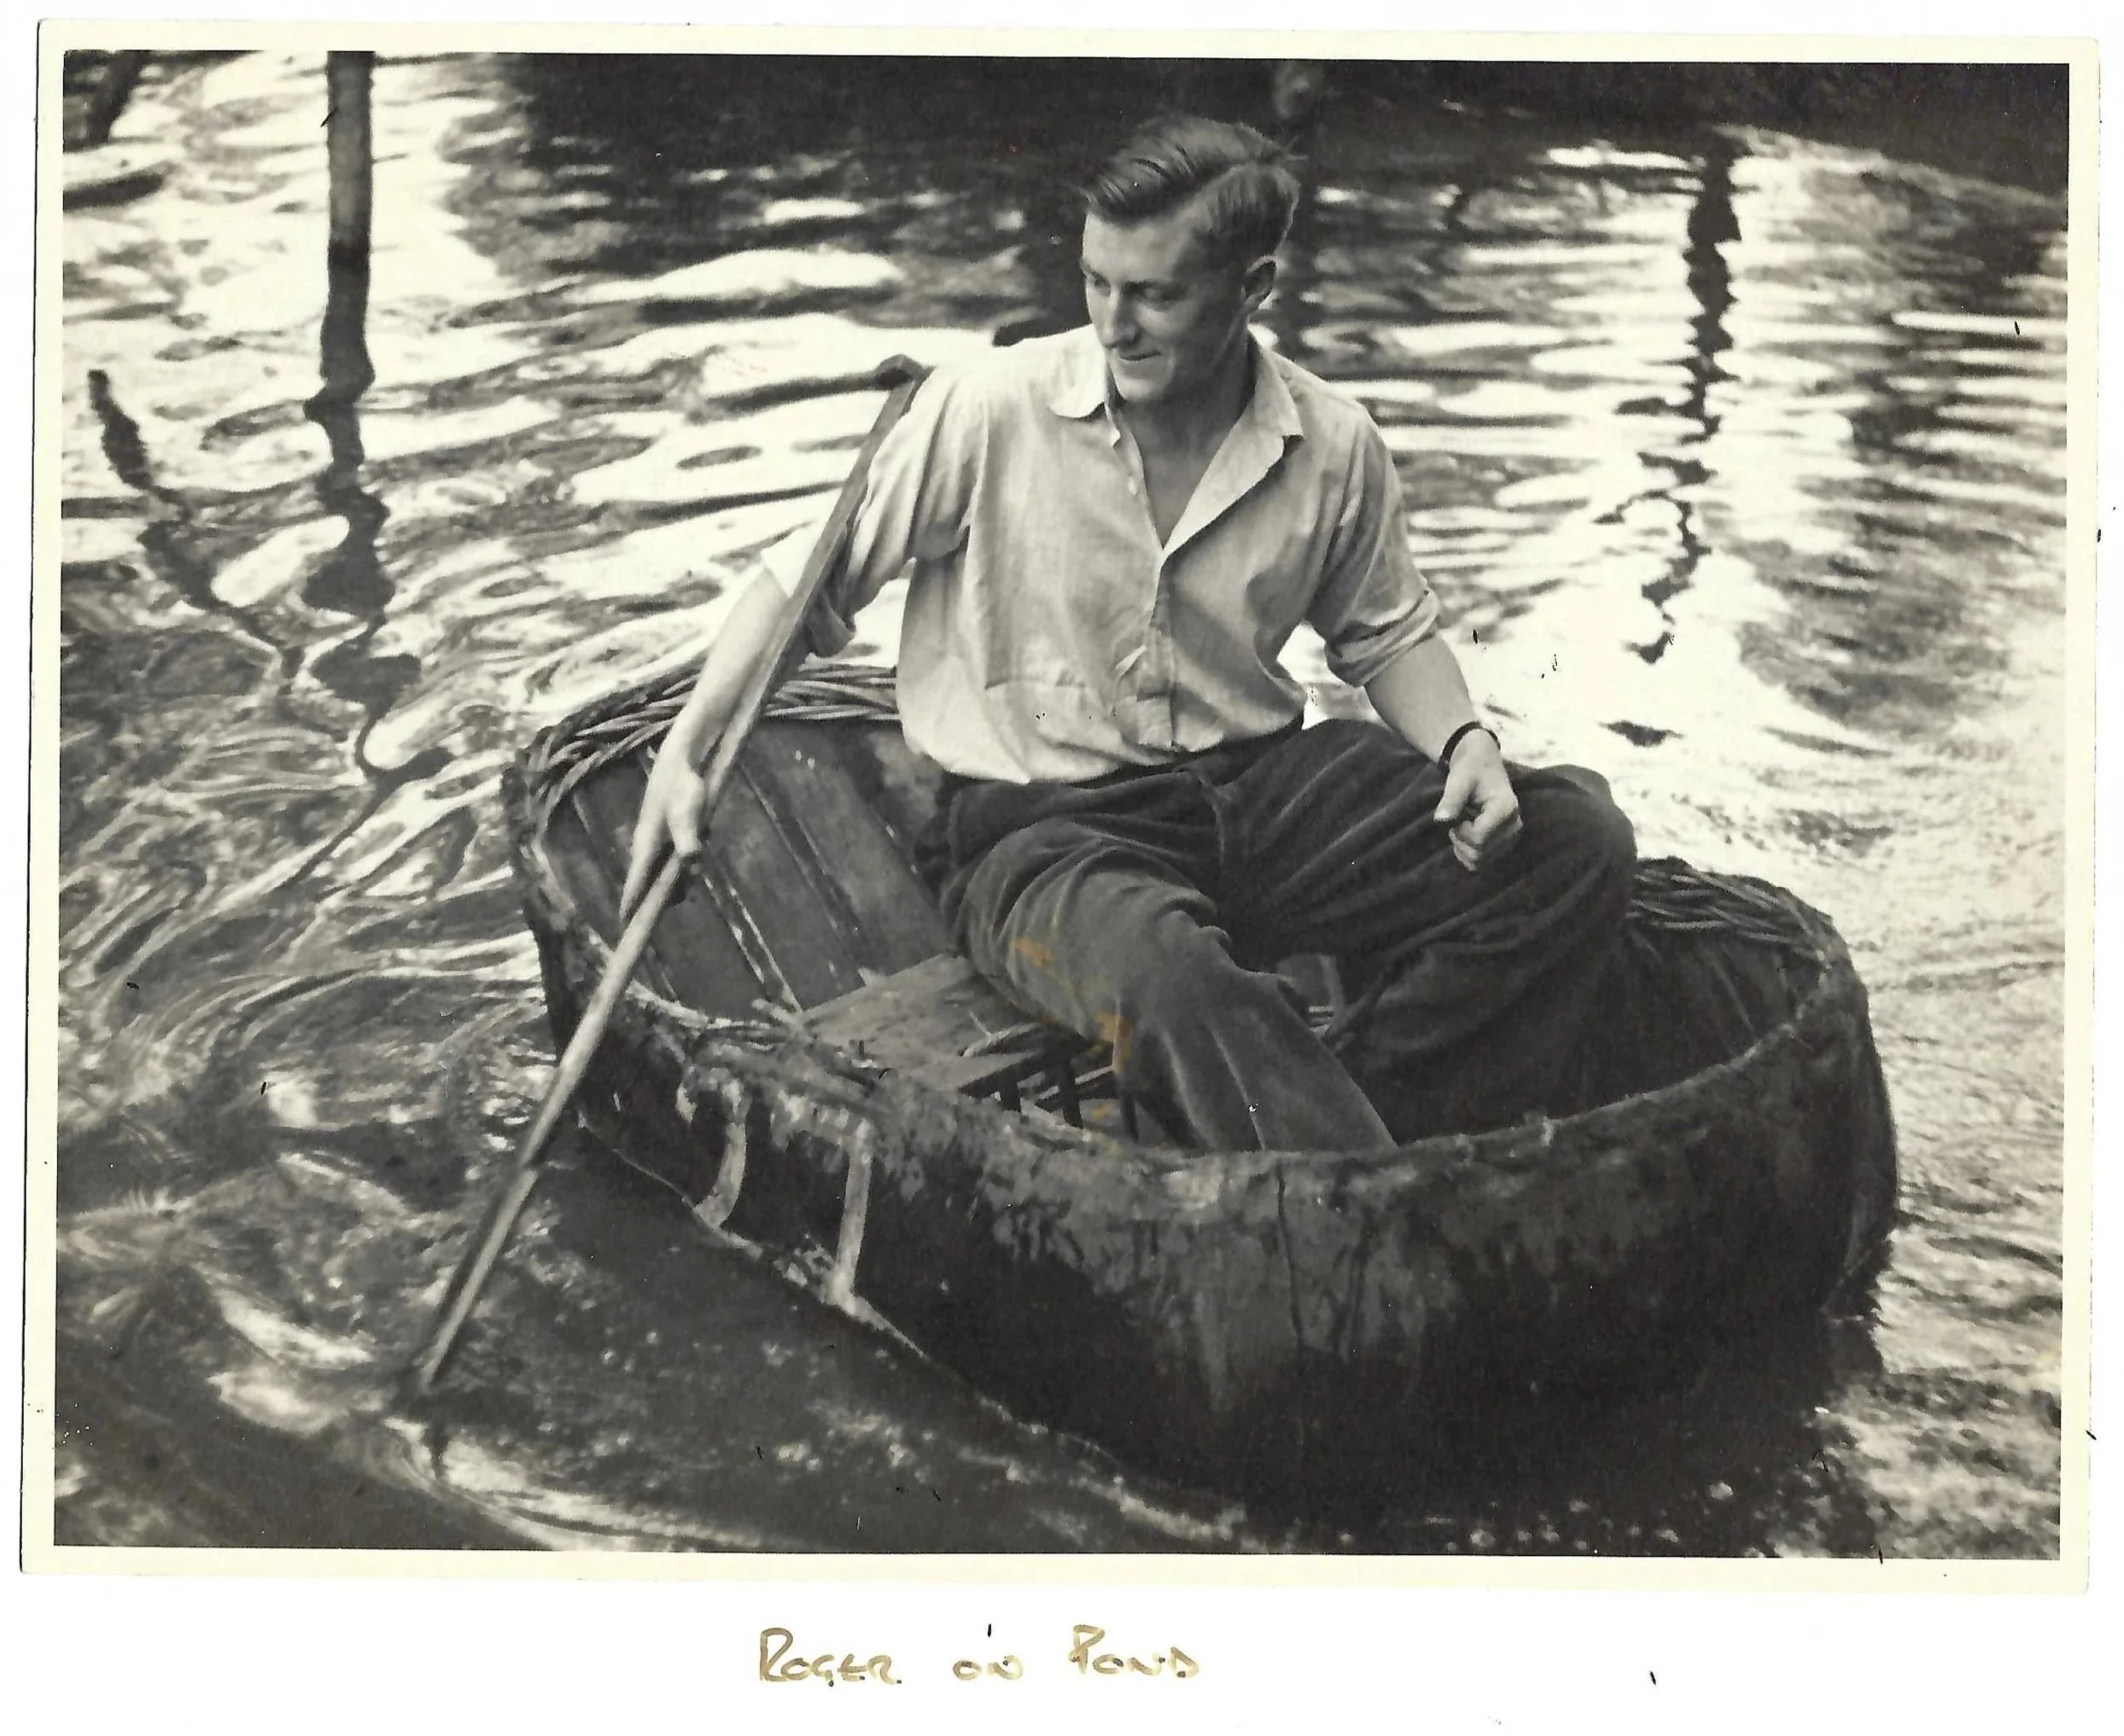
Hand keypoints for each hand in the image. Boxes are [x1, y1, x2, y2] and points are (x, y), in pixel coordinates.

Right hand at [620, 734, 712, 920]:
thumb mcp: (688, 814)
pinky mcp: (669, 829)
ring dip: (675, 878)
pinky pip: (673, 854)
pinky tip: (696, 852)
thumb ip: (689, 840)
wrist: (683, 757)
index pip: (636, 881)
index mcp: (646, 844)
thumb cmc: (683, 785)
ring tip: (687, 884)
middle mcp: (648, 844)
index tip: (626, 925)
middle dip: (659, 896)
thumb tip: (692, 865)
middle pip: (650, 880)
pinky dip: (683, 859)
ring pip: (663, 868)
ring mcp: (658, 836)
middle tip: (672, 906)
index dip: (632, 904)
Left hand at [1434, 730, 1520, 871]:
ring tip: (1463, 827)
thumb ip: (1451, 799)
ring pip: (1480, 861)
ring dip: (1464, 847)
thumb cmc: (1471, 769)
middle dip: (1461, 840)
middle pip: (1479, 853)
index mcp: (1506, 808)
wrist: (1483, 765)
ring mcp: (1511, 837)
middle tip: (1457, 820)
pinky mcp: (1506, 844)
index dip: (1460, 831)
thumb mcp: (1459, 779)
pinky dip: (1469, 852)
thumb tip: (1440, 820)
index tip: (1456, 815)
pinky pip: (1483, 862)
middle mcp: (1514, 826)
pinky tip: (1467, 836)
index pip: (1478, 838)